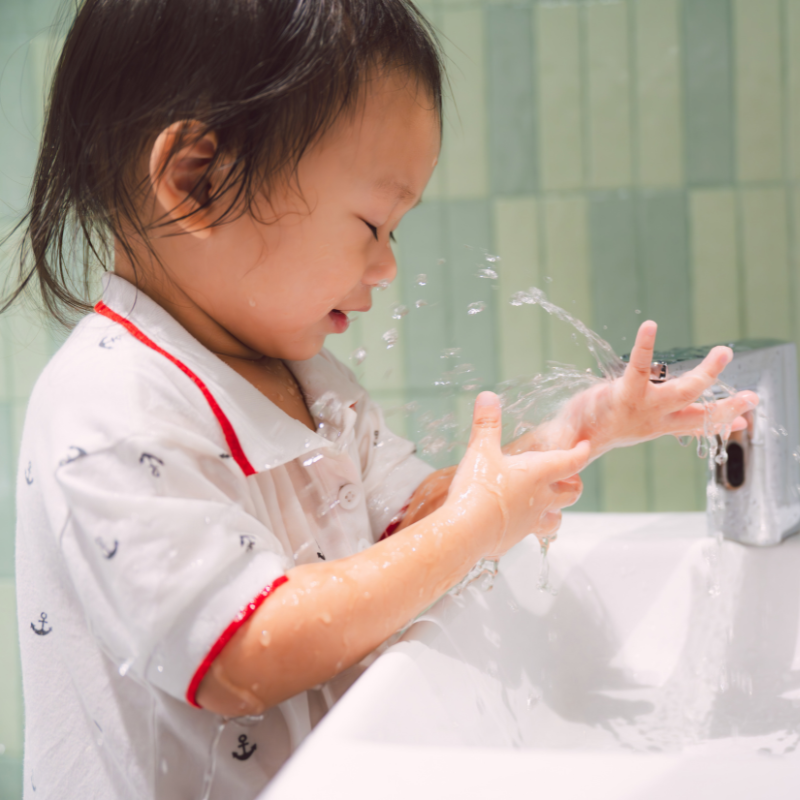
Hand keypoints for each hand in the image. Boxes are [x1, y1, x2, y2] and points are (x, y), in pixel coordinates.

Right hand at [446, 392, 589, 557]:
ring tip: (548, 505)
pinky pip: (529, 534)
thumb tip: (488, 397)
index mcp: (537, 473)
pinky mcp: (514, 539)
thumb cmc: (478, 490)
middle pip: (571, 493)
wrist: (466, 531)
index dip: (580, 452)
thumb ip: (487, 423)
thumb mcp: (480, 450)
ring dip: (556, 511)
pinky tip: (514, 523)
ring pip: (556, 519)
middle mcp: (540, 499)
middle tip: (568, 477)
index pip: (570, 461)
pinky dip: (527, 528)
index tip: (584, 447)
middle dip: (573, 484)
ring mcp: (529, 522)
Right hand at [555, 321, 757, 456]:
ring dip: (726, 406)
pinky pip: (695, 424)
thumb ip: (569, 429)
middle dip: (705, 375)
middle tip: (724, 352)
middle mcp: (647, 411)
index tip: (650, 325)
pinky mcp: (663, 424)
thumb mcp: (571, 420)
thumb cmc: (576, 424)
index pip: (636, 370)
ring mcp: (659, 419)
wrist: (583, 445)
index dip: (642, 349)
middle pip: (683, 393)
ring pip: (698, 414)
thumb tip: (554, 444)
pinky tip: (739, 420)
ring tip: (752, 399)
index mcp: (624, 402)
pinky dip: (717, 421)